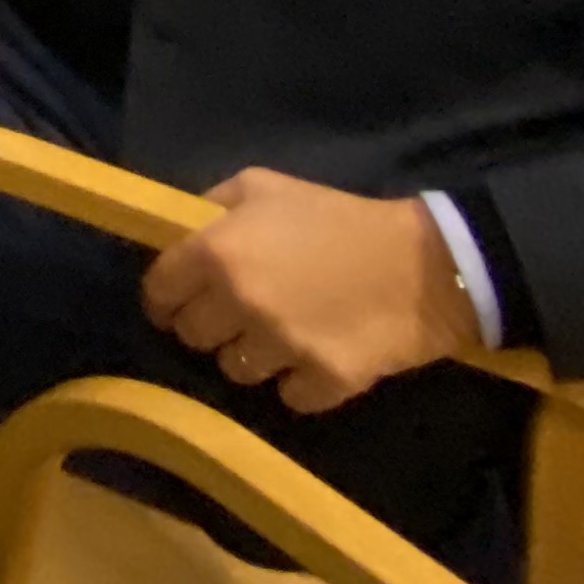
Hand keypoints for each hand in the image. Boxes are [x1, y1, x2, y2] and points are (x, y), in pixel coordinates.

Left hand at [141, 171, 483, 413]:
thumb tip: (178, 235)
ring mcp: (282, 346)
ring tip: (284, 333)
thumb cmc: (338, 219)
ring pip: (236, 370)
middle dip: (211, 326)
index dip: (167, 297)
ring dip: (254, 356)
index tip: (182, 301)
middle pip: (192, 336)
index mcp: (218, 251)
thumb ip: (212, 207)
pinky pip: (288, 396)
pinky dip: (300, 382)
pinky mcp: (323, 380)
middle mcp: (240, 302)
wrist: (424, 262)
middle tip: (240, 314)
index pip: (159, 292)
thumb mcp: (265, 187)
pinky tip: (318, 355)